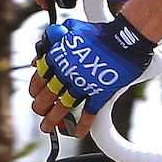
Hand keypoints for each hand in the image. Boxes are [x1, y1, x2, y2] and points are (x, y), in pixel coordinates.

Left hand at [27, 13, 156, 135]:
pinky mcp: (101, 93)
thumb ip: (55, 40)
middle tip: (40, 113)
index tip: (35, 95)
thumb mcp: (74, 29)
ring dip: (53, 120)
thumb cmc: (102, 32)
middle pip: (48, 95)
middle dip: (40, 107)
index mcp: (59, 57)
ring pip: (63, 106)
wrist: (126, 38)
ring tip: (48, 128)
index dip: (35, 89)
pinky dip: (83, 124)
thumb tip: (42, 54)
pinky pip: (89, 112)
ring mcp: (84, 84)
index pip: (39, 78)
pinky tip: (77, 132)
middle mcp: (68, 72)